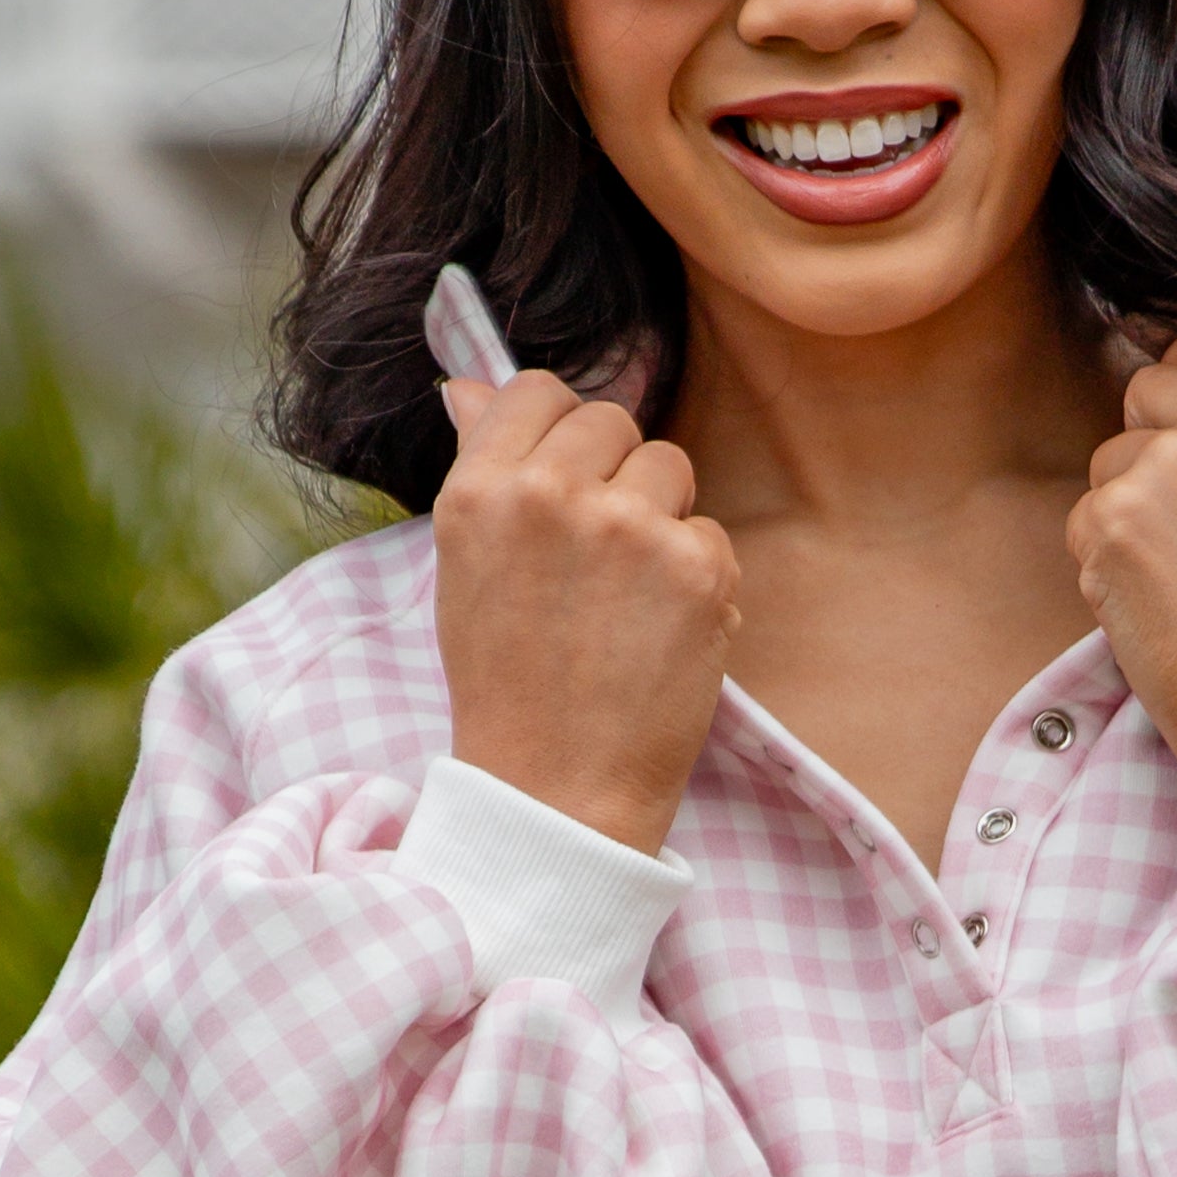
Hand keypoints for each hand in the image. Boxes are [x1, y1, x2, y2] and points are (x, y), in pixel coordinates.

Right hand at [432, 374, 739, 853]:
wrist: (556, 791)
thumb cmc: (507, 683)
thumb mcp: (465, 568)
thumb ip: (481, 467)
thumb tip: (470, 385)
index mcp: (479, 491)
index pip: (537, 391)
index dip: (560, 430)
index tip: (566, 478)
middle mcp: (550, 495)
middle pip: (612, 419)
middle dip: (614, 473)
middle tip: (596, 557)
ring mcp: (628, 526)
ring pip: (670, 466)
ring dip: (661, 519)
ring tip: (626, 599)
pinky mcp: (696, 565)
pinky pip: (711, 532)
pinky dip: (697, 580)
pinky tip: (660, 633)